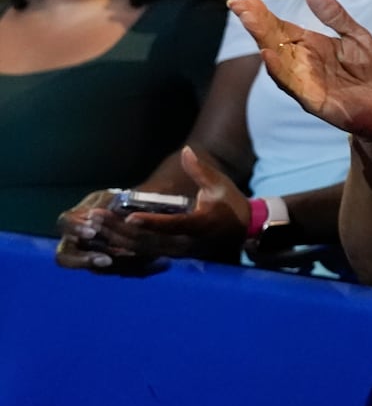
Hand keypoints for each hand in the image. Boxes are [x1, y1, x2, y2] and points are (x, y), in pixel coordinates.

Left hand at [61, 148, 250, 262]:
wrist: (243, 230)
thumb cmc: (230, 203)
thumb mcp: (219, 184)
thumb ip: (200, 170)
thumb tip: (187, 150)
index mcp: (199, 224)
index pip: (171, 224)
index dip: (149, 222)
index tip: (127, 215)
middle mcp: (185, 242)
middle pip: (147, 240)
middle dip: (119, 229)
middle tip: (96, 217)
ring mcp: (177, 252)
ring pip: (141, 249)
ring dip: (115, 238)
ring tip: (94, 225)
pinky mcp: (170, 254)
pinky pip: (142, 253)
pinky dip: (122, 246)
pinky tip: (104, 237)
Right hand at [228, 0, 371, 140]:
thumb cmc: (368, 70)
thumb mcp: (355, 35)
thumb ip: (334, 15)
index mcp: (310, 45)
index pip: (280, 26)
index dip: (262, 14)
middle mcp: (301, 62)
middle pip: (273, 40)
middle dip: (255, 22)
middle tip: (238, 5)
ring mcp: (303, 80)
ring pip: (277, 59)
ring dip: (262, 40)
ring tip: (249, 20)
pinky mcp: (312, 99)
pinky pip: (292, 84)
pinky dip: (278, 69)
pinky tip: (268, 54)